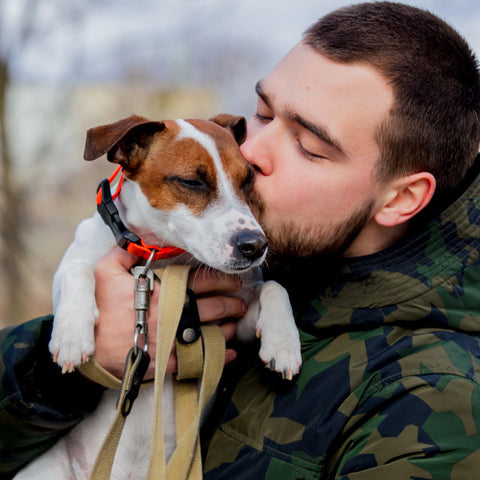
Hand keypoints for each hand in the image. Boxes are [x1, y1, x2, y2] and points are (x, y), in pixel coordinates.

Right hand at [93, 248, 245, 379]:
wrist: (88, 349)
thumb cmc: (99, 308)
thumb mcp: (105, 272)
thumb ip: (126, 252)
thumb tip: (142, 239)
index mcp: (161, 290)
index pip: (200, 281)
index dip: (222, 280)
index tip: (235, 279)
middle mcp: (171, 313)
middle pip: (212, 306)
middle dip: (232, 303)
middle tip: (242, 302)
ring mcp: (171, 339)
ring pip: (210, 332)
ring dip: (228, 327)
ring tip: (237, 323)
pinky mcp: (167, 363)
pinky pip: (198, 360)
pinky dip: (218, 357)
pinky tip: (229, 353)